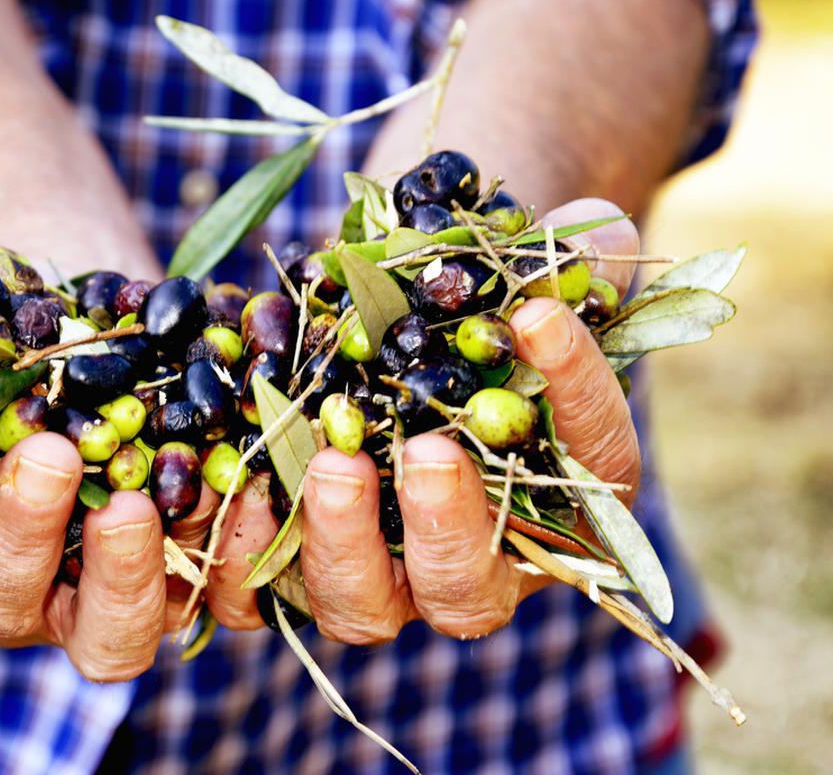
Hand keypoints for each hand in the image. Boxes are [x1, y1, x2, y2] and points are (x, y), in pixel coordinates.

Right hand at [0, 236, 214, 680]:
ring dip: (129, 577)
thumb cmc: (16, 315)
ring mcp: (104, 593)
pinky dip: (239, 556)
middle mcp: (10, 579)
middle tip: (48, 456)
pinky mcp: (196, 579)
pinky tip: (258, 485)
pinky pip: (220, 602)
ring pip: (109, 638)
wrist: (114, 325)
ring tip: (144, 499)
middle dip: (18, 534)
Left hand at [202, 199, 642, 642]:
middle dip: (451, 527)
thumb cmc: (469, 296)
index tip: (539, 318)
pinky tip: (238, 477)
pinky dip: (247, 538)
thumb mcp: (521, 265)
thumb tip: (593, 227)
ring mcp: (372, 574)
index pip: (594, 464)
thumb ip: (568, 251)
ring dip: (344, 540)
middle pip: (471, 589)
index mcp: (556, 498)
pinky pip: (261, 587)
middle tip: (428, 452)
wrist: (379, 315)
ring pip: (363, 606)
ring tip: (333, 458)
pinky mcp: (285, 562)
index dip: (579, 396)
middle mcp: (466, 561)